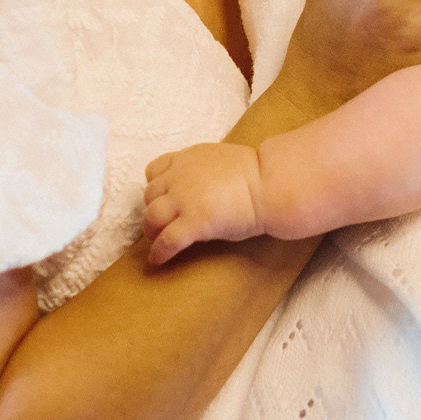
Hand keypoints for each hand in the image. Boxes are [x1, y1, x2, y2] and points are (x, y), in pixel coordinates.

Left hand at [142, 143, 267, 264]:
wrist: (271, 183)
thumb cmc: (257, 174)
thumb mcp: (221, 160)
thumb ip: (203, 169)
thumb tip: (201, 184)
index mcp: (187, 159)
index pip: (154, 170)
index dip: (155, 186)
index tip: (161, 198)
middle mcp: (180, 176)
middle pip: (150, 195)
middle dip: (152, 210)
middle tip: (159, 224)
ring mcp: (184, 200)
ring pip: (152, 217)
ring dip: (151, 231)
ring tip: (155, 242)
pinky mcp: (194, 222)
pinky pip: (166, 240)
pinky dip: (159, 252)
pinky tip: (158, 260)